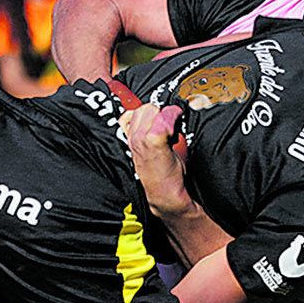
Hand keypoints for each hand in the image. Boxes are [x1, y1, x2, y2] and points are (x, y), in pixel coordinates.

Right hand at [121, 103, 191, 218]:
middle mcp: (132, 138)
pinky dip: (174, 120)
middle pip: (145, 108)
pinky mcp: (154, 139)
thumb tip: (161, 117)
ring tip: (170, 137)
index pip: (133, 112)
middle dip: (159, 116)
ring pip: (154, 110)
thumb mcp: (148, 153)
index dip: (151, 117)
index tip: (160, 125)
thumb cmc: (161, 176)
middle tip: (168, 132)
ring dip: (167, 119)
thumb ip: (148, 135)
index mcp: (128, 140)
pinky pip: (165, 117)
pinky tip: (175, 136)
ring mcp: (141, 138)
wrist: (165, 194)